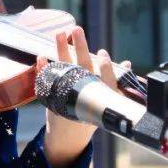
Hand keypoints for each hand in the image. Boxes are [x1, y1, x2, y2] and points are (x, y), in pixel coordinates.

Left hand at [36, 26, 129, 167]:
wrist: (68, 138)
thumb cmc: (90, 116)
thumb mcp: (106, 101)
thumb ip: (114, 81)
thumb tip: (127, 63)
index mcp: (99, 97)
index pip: (106, 81)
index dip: (106, 67)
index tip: (103, 52)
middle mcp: (83, 95)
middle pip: (83, 68)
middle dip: (80, 48)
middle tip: (76, 29)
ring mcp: (66, 97)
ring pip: (64, 69)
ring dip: (60, 50)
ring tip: (59, 33)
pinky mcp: (52, 98)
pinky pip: (46, 81)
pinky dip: (43, 68)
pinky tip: (40, 56)